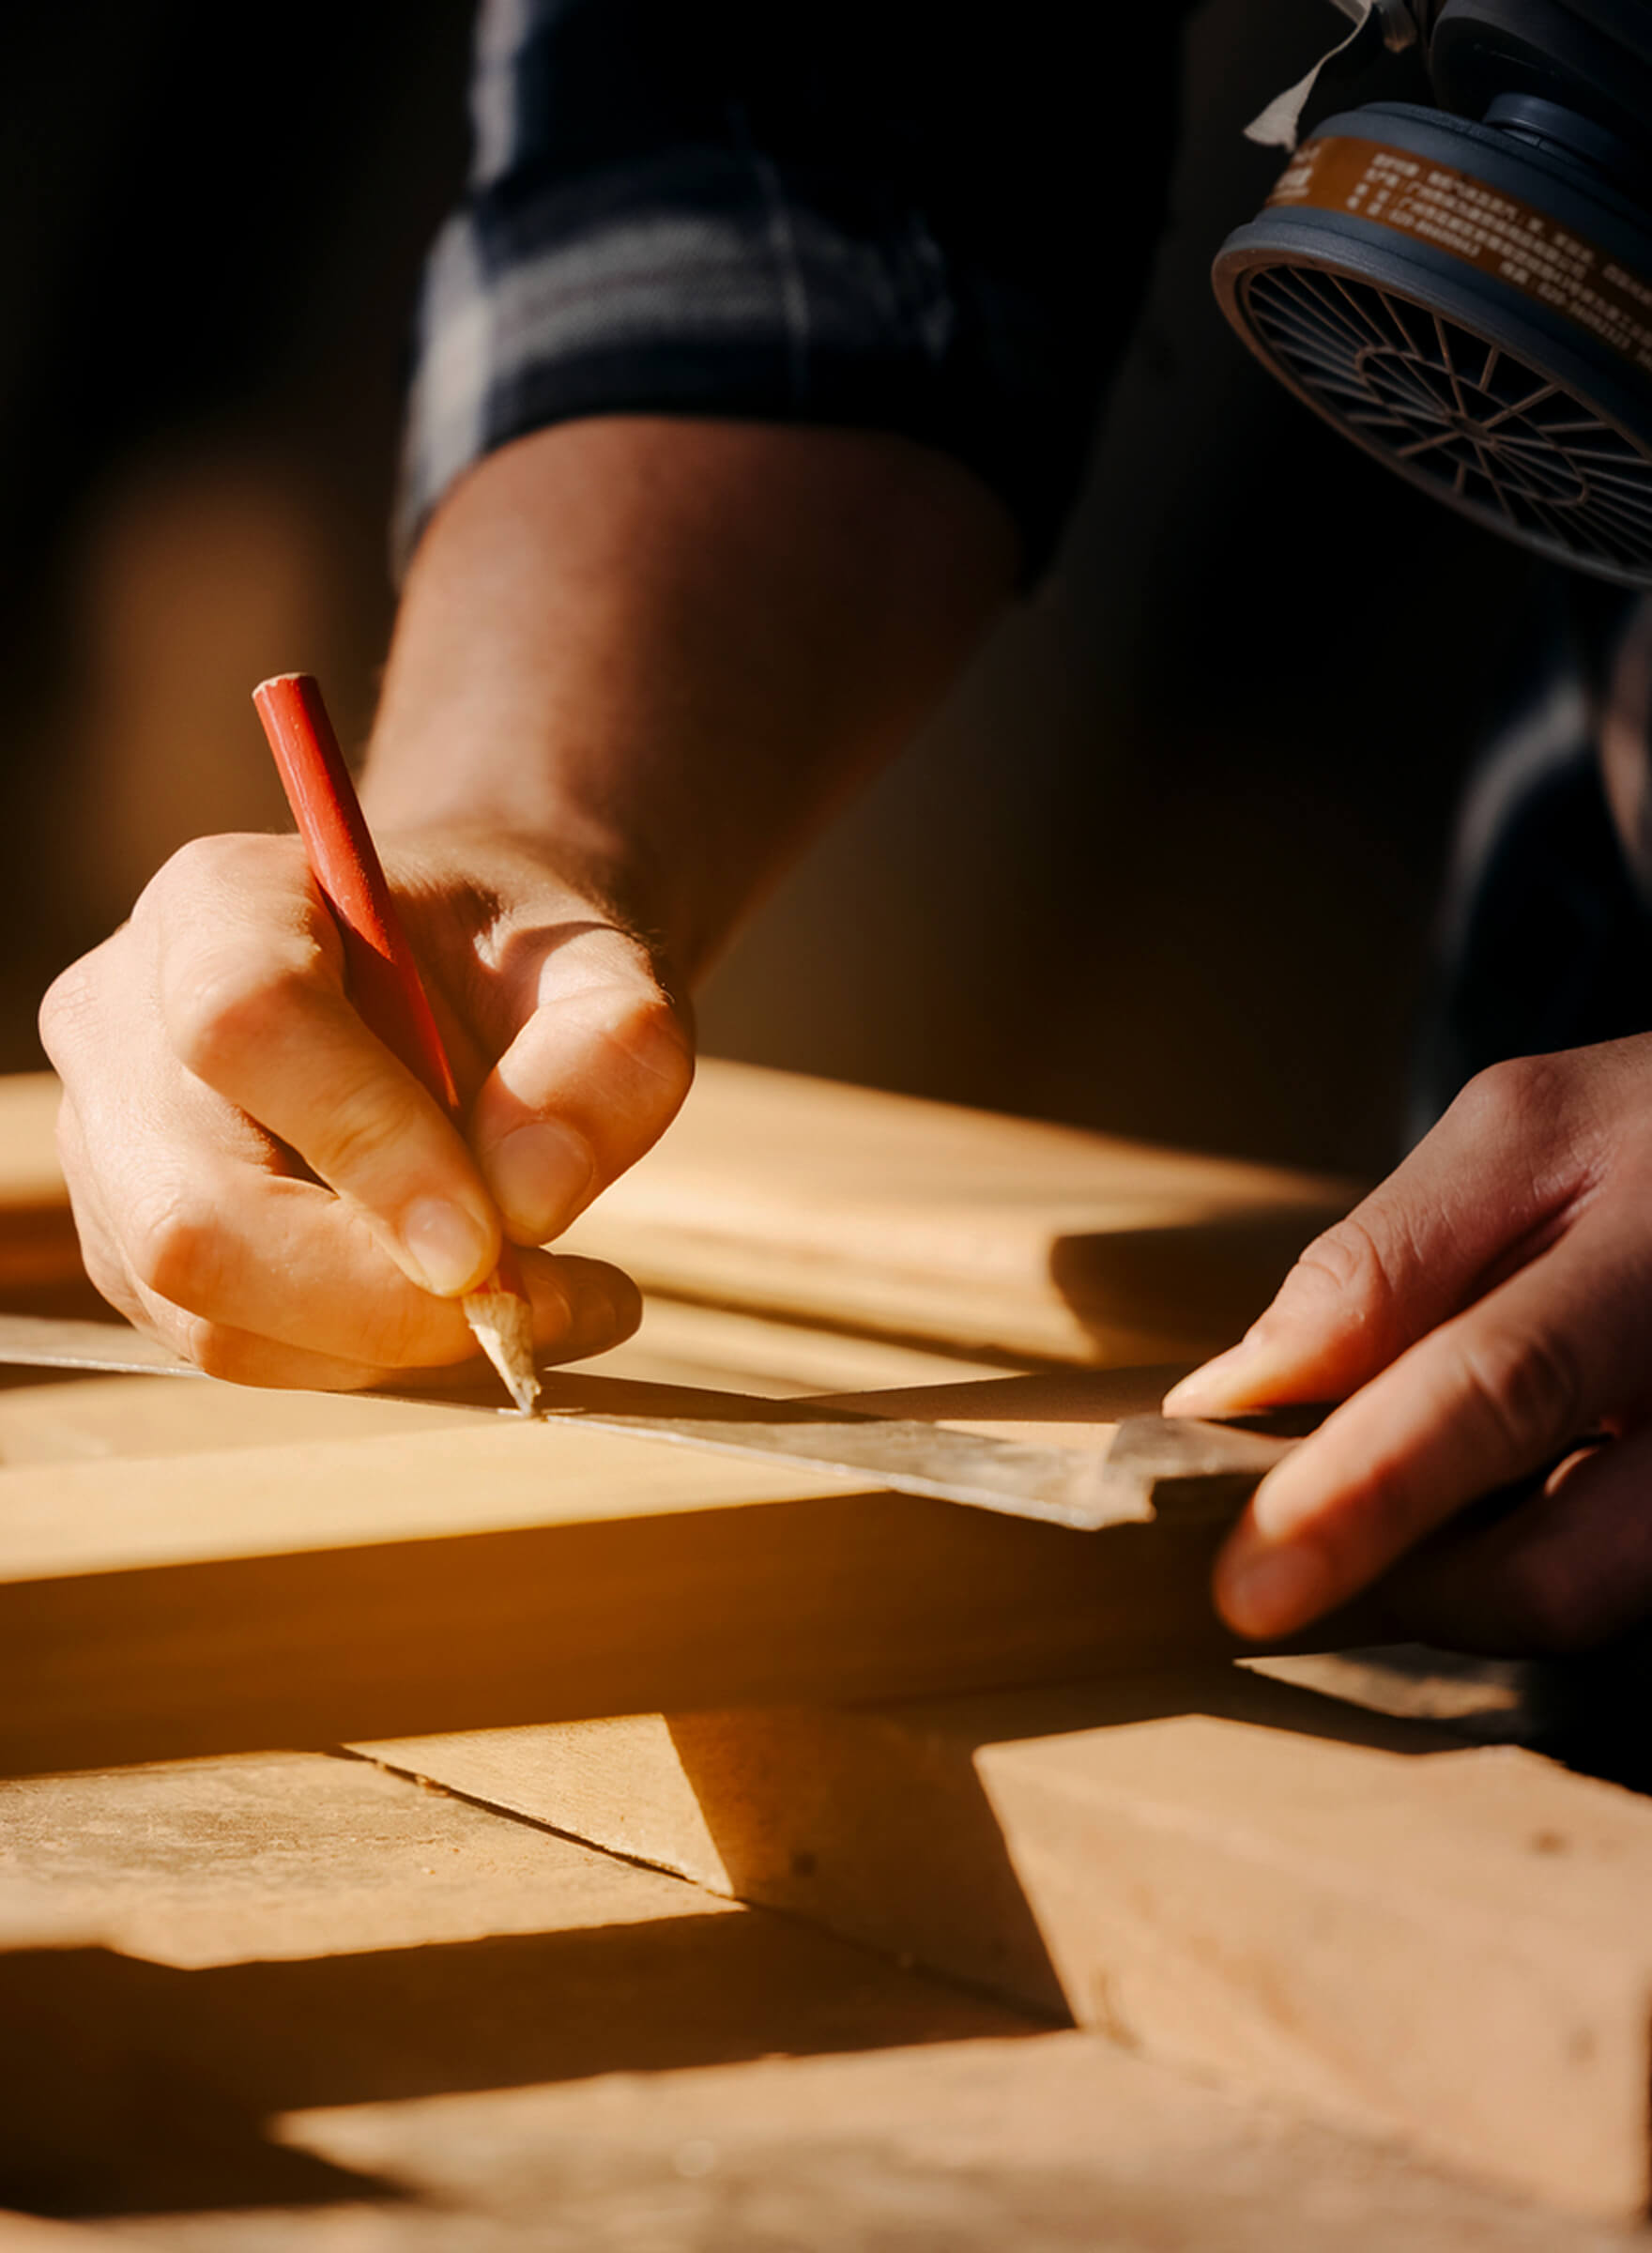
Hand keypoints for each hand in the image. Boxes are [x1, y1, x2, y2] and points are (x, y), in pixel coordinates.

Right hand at [40, 827, 690, 1388]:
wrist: (459, 983)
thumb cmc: (521, 965)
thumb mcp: (607, 973)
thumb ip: (606, 1057)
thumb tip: (528, 1204)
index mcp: (222, 901)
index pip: (243, 1022)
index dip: (364, 1144)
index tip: (492, 1240)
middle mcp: (123, 1020)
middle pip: (193, 1212)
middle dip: (377, 1301)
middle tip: (541, 1309)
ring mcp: (107, 1145)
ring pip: (208, 1312)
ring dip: (389, 1348)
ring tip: (541, 1306)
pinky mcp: (128, 1247)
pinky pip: (230, 1349)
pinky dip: (366, 1361)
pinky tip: (463, 1315)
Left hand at [1163, 1038, 1651, 1652]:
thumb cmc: (1647, 1135)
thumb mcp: (1523, 1138)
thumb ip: (1384, 1260)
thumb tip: (1235, 1392)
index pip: (1498, 1389)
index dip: (1362, 1495)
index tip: (1250, 1584)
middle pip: (1555, 1568)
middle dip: (1395, 1585)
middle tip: (1280, 1558)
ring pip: (1583, 1603)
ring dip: (1449, 1586)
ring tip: (1379, 1511)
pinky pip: (1608, 1585)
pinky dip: (1511, 1565)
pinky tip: (1473, 1509)